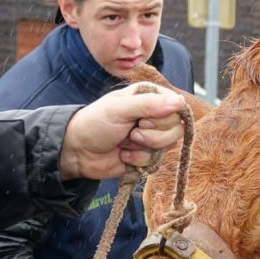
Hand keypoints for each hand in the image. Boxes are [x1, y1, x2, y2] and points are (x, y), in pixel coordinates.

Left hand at [59, 82, 185, 179]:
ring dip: (143, 148)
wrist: (78, 151)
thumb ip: (149, 104)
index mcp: (150, 97)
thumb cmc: (95, 123)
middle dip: (151, 135)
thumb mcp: (119, 109)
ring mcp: (153, 137)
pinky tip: (123, 155)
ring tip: (124, 143)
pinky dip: (138, 160)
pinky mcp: (149, 156)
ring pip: (168, 146)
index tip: (143, 120)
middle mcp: (155, 115)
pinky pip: (157, 161)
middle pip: (176, 129)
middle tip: (131, 132)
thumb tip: (180, 102)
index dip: (164, 118)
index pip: (177, 107)